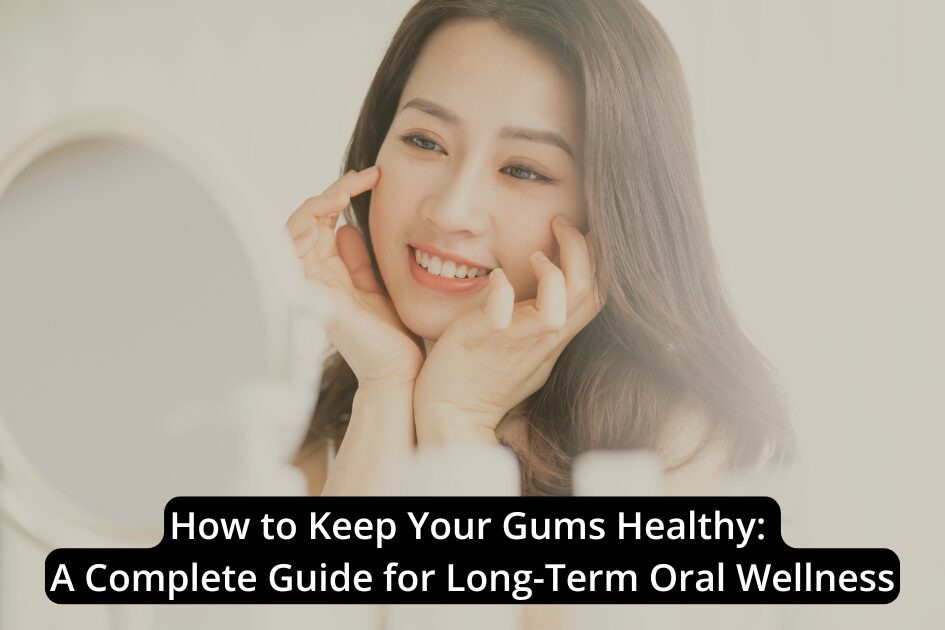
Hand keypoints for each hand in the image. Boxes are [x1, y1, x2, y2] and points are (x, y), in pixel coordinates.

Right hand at [285, 166, 423, 387]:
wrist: (399, 370)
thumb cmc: (393, 335)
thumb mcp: (378, 284)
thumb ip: (360, 258)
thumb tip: (348, 227)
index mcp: (332, 273)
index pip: (325, 223)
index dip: (343, 195)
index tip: (373, 177)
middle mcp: (316, 276)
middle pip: (307, 220)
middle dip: (331, 191)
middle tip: (363, 176)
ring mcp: (309, 285)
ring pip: (293, 229)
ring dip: (317, 202)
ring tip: (345, 189)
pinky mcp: (309, 294)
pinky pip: (291, 251)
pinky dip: (302, 225)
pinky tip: (328, 211)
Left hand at [413, 215, 604, 442]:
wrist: (451, 414)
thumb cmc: (485, 379)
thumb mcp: (527, 348)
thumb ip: (542, 319)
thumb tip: (554, 285)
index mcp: (553, 336)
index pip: (598, 294)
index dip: (599, 258)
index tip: (580, 230)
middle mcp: (542, 338)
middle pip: (589, 292)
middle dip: (582, 249)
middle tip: (561, 222)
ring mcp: (514, 340)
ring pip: (559, 306)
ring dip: (552, 272)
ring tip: (535, 255)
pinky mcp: (482, 339)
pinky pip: (501, 312)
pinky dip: (502, 289)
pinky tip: (494, 277)